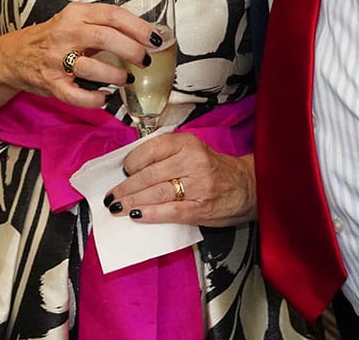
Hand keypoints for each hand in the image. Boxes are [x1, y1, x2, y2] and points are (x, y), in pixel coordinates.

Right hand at [0, 0, 160, 109]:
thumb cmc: (54, 38)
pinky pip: (75, 95)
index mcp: (76, 14)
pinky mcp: (50, 83)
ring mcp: (56, 60)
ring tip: (127, 79)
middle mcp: (65, 33)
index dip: (138, 27)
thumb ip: (104, 25)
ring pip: (90, 67)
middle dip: (131, 50)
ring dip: (115, 76)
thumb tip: (145, 36)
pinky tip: (105, 98)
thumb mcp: (76, 21)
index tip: (155, 39)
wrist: (15, 55)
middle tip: (145, 60)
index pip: (112, 15)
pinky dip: (94, 99)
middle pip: (104, 37)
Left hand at [103, 135, 255, 227]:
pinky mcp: (200, 207)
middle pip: (149, 175)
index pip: (150, 150)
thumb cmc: (213, 169)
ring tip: (117, 207)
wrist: (247, 186)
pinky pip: (169, 211)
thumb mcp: (192, 151)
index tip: (123, 170)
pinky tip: (137, 215)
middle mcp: (192, 161)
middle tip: (111, 196)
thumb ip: (166, 155)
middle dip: (125, 187)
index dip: (131, 162)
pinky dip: (151, 214)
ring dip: (132, 202)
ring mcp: (197, 185)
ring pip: (155, 193)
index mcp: (186, 143)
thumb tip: (132, 168)